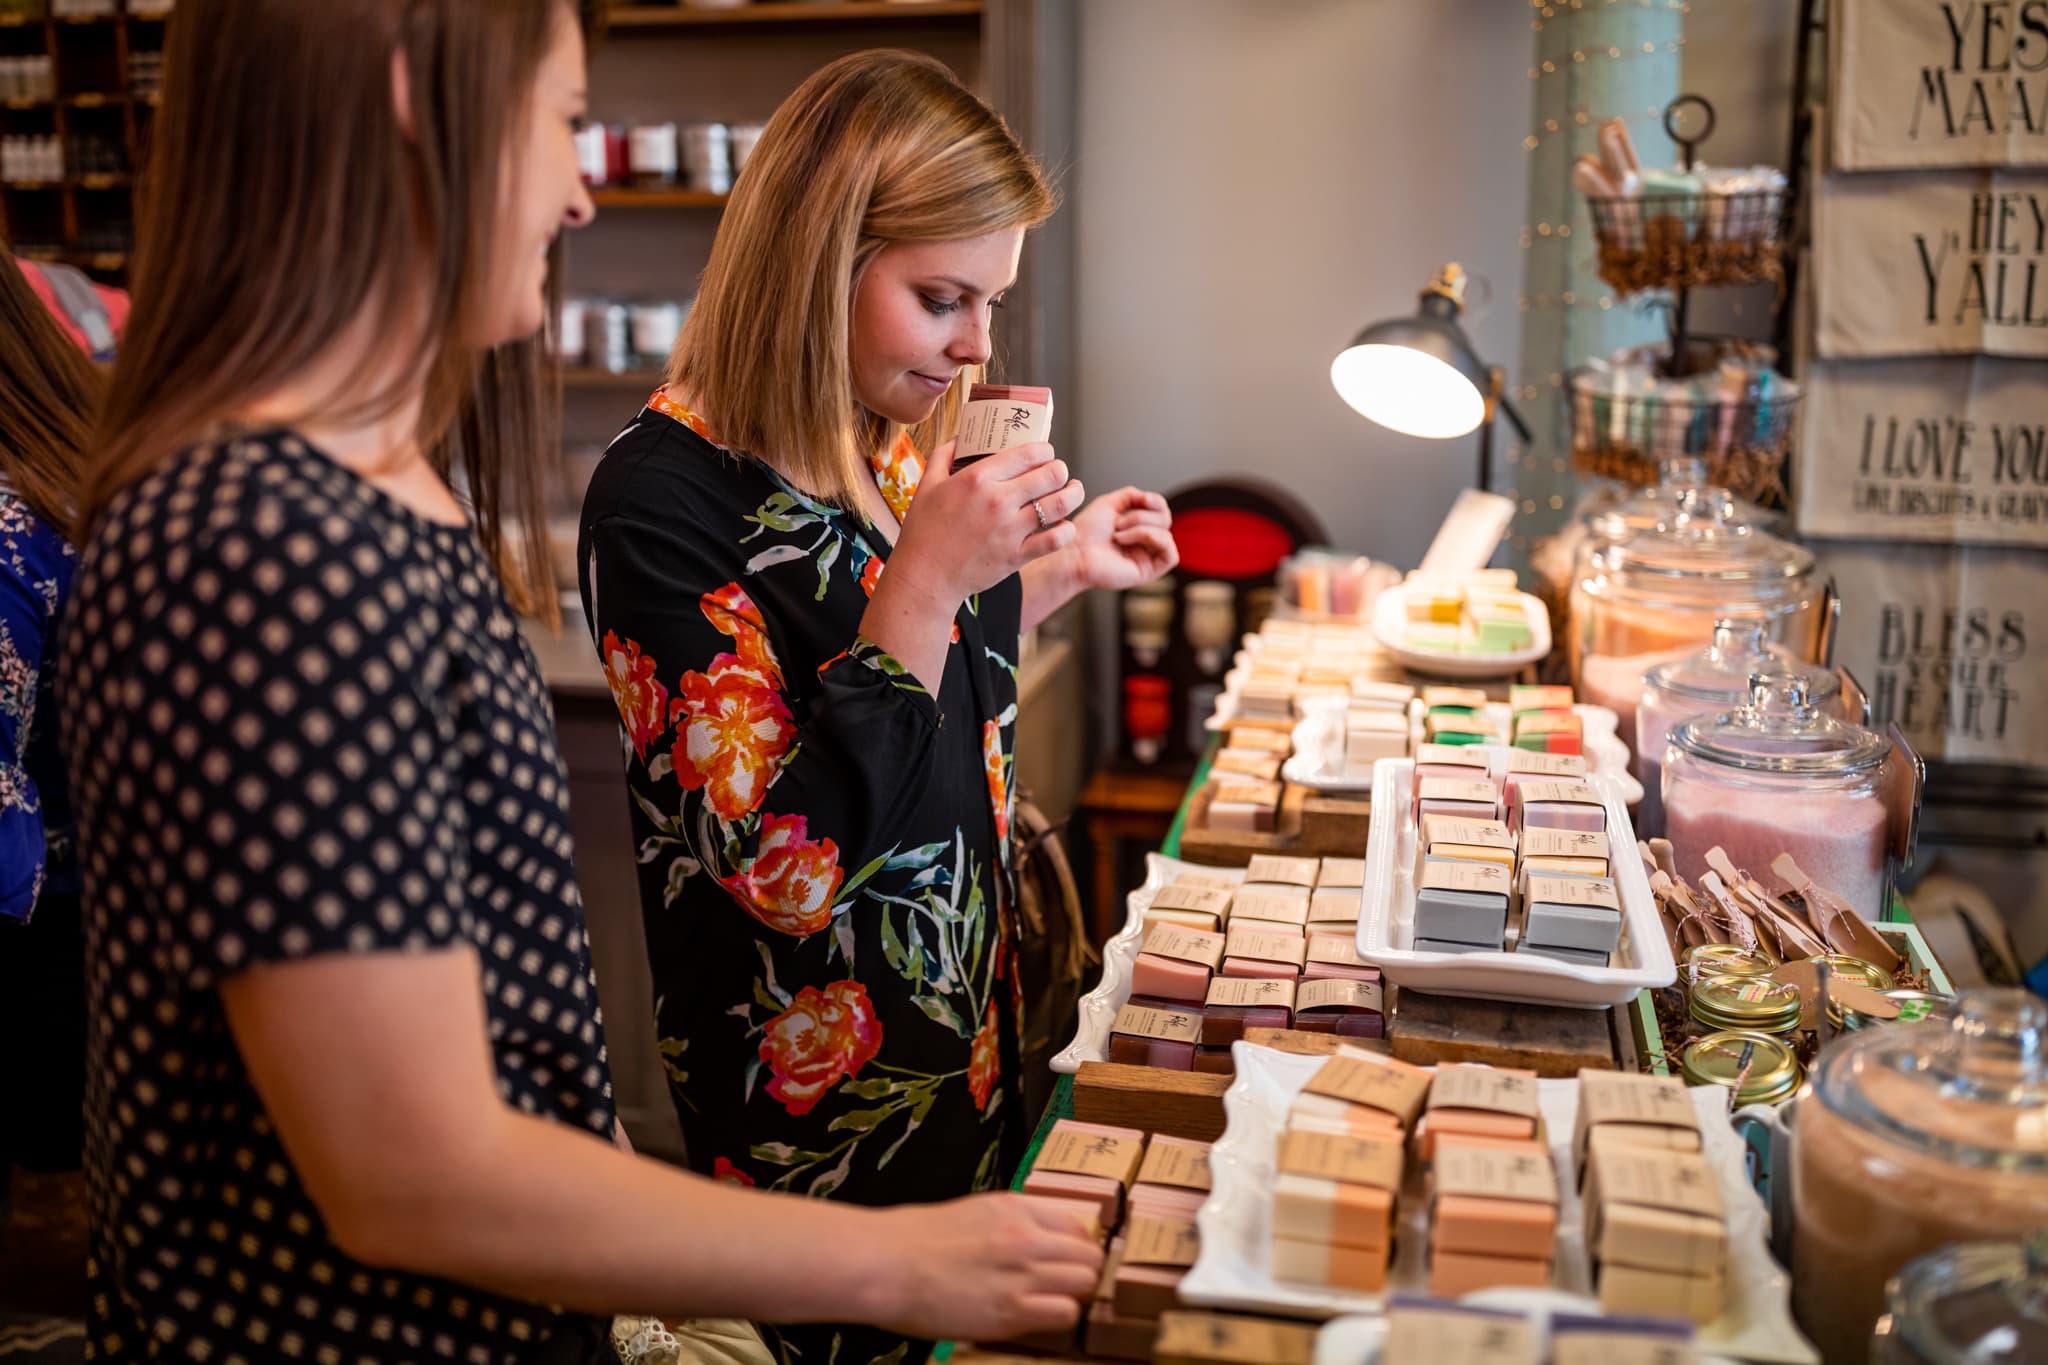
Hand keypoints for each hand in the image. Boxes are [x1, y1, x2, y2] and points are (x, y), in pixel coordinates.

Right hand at [867, 1192, 1102, 1341]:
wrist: (886, 1263)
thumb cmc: (915, 1238)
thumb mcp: (973, 1211)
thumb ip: (1010, 1222)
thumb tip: (1034, 1239)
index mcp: (1015, 1207)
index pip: (1077, 1226)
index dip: (1077, 1249)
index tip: (1068, 1261)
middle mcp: (1026, 1236)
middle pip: (1089, 1257)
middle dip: (1081, 1273)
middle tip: (1063, 1287)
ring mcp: (1021, 1274)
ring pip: (1085, 1284)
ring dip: (1073, 1296)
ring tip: (1051, 1303)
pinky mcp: (1011, 1311)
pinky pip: (1064, 1314)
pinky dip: (1058, 1318)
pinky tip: (1036, 1318)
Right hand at [888, 440, 1084, 604]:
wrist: (924, 576)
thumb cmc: (924, 531)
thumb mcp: (927, 484)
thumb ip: (944, 455)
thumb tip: (961, 437)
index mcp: (977, 478)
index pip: (1029, 453)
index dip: (1045, 450)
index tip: (1045, 454)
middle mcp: (998, 501)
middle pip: (1053, 474)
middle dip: (1060, 470)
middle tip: (1057, 474)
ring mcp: (1011, 530)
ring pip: (1062, 503)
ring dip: (1074, 493)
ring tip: (1073, 491)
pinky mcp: (1018, 555)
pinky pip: (1057, 538)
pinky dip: (1066, 530)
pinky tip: (1063, 525)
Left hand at [1064, 487, 1176, 592]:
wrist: (1074, 553)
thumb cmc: (1087, 532)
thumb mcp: (1110, 503)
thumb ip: (1133, 496)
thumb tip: (1152, 500)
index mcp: (1138, 527)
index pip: (1162, 510)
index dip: (1156, 501)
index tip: (1141, 499)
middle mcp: (1145, 542)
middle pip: (1165, 520)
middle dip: (1141, 516)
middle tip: (1118, 524)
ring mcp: (1148, 557)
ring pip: (1166, 534)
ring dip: (1141, 528)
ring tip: (1117, 535)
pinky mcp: (1149, 571)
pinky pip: (1171, 555)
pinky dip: (1153, 540)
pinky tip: (1128, 540)